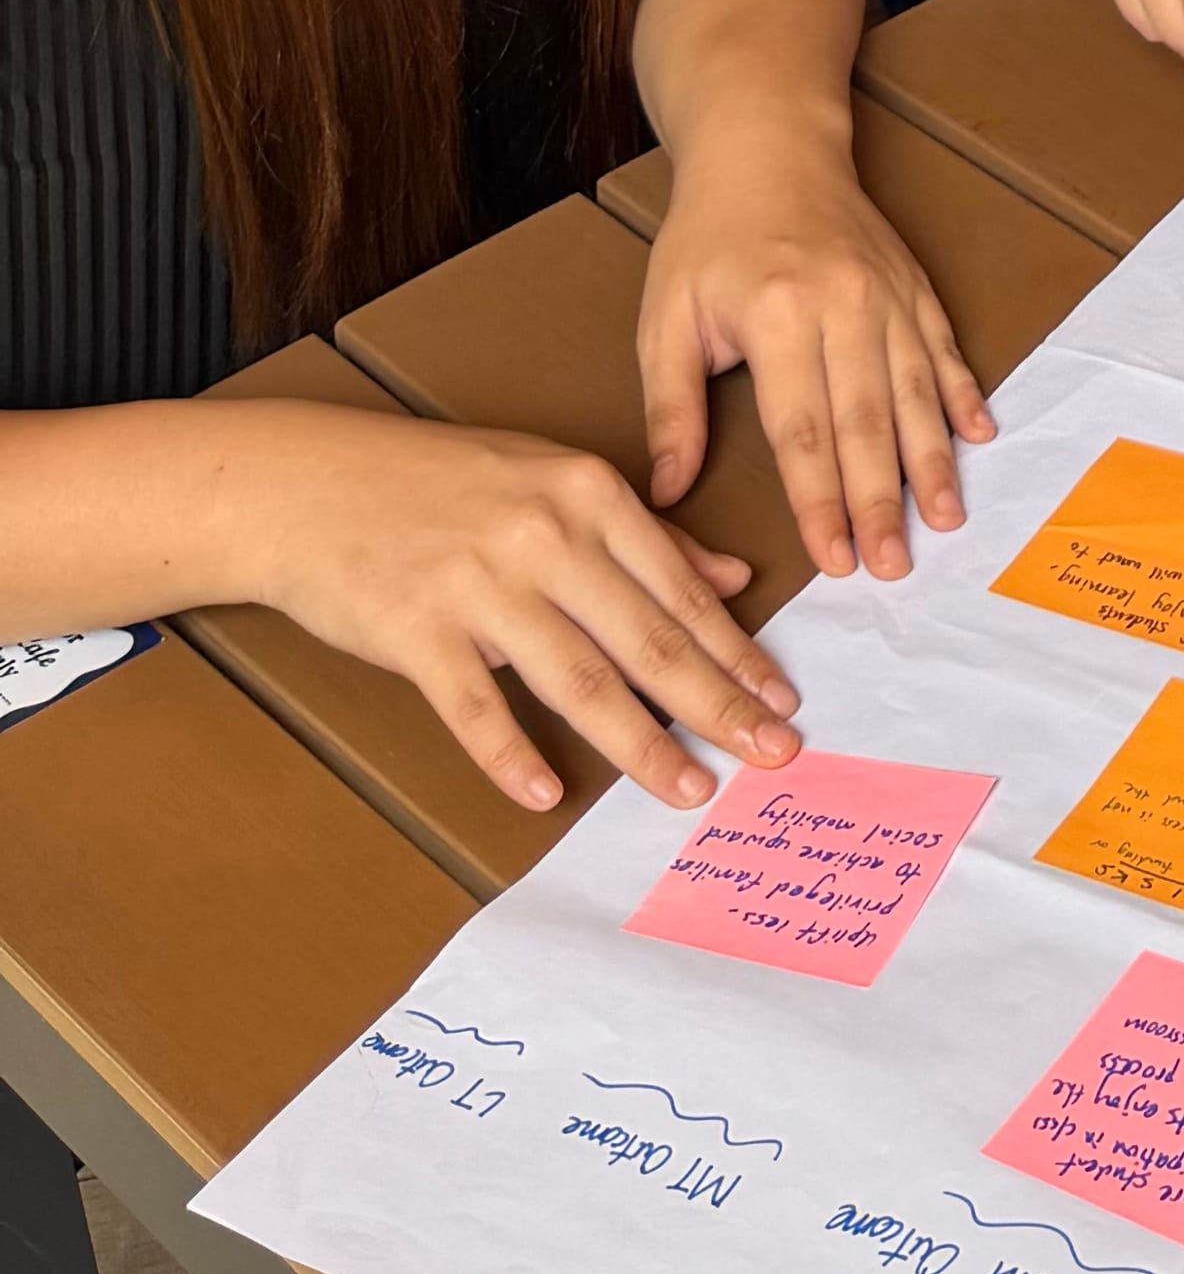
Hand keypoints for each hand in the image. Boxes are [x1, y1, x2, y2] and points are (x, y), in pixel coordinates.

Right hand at [227, 404, 804, 819]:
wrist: (311, 482)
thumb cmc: (440, 481)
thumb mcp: (555, 478)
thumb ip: (645, 534)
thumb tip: (735, 575)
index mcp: (589, 495)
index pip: (682, 590)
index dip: (737, 652)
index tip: (782, 699)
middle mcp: (546, 536)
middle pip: (648, 640)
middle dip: (718, 703)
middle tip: (772, 754)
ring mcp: (481, 585)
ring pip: (580, 681)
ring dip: (641, 745)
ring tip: (690, 788)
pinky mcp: (417, 630)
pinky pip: (475, 708)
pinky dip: (512, 757)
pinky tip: (546, 795)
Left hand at [636, 131, 996, 586]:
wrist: (767, 142)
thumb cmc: (707, 236)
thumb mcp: (666, 318)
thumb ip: (671, 408)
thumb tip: (666, 495)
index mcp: (777, 315)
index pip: (802, 430)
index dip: (819, 502)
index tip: (832, 561)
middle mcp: (843, 304)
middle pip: (868, 422)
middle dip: (882, 501)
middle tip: (894, 567)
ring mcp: (886, 293)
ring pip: (916, 391)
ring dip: (931, 462)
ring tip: (945, 520)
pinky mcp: (912, 284)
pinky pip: (944, 348)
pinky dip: (963, 394)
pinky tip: (979, 437)